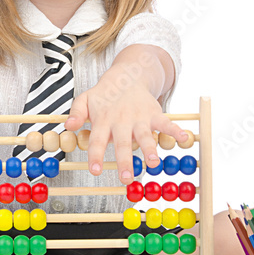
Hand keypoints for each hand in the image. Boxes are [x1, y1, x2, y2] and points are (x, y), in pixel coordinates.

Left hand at [64, 74, 186, 185]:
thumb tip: (69, 126)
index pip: (98, 140)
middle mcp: (121, 120)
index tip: (95, 171)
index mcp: (104, 119)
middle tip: (125, 178)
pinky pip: (166, 123)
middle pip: (122, 143)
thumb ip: (77, 113)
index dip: (96, 155)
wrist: (127, 75)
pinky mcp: (154, 114)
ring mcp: (139, 117)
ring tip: (153, 164)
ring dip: (149, 149)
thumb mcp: (86, 99)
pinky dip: (176, 130)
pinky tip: (184, 139)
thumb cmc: (104, 95)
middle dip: (124, 161)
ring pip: (144, 136)